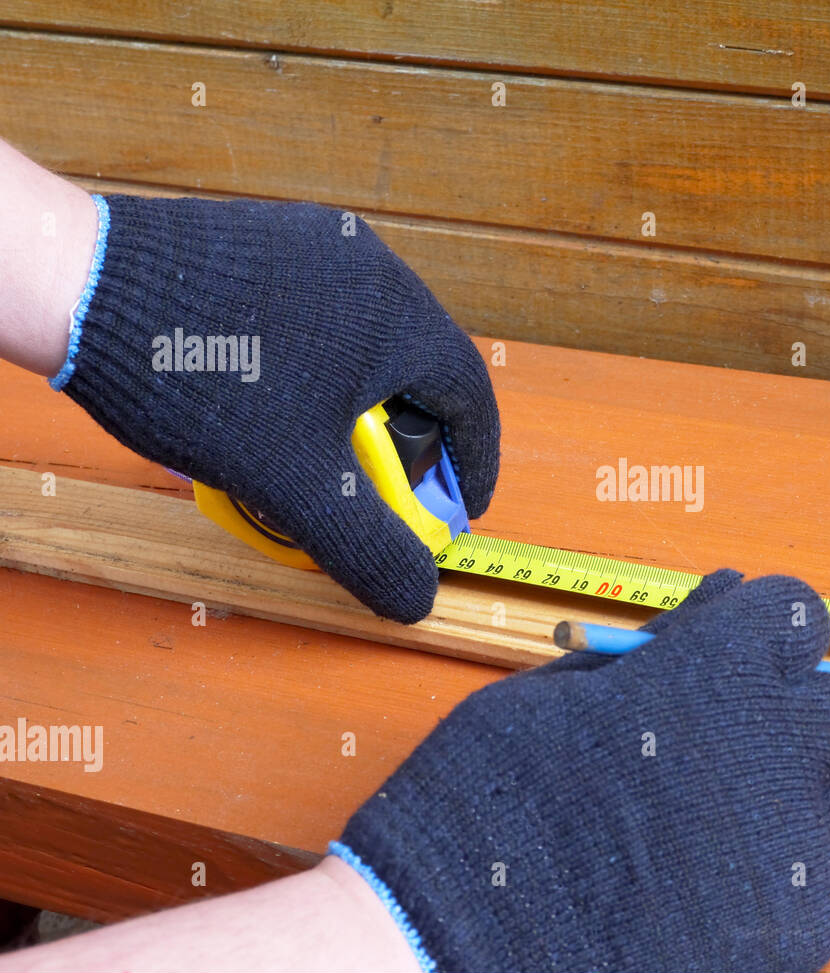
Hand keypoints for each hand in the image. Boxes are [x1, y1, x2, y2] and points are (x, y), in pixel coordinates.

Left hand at [56, 193, 498, 622]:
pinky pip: (323, 318)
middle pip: (424, 371)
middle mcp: (371, 267)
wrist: (79, 286)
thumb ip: (368, 546)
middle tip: (392, 493)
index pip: (473, 398)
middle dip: (417, 442)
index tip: (461, 507)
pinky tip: (278, 407)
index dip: (474, 463)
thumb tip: (418, 596)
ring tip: (326, 457)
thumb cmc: (200, 376)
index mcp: (400, 317)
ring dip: (366, 408)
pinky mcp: (270, 242)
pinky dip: (323, 372)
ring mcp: (318, 243)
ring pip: (371, 344)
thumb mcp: (297, 484)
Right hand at [335, 570, 829, 972]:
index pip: (794, 615)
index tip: (737, 657)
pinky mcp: (800, 926)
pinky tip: (710, 884)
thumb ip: (656, 643)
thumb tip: (722, 594)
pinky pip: (825, 879)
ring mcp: (792, 843)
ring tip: (694, 829)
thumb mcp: (555, 693)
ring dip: (781, 802)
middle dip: (786, 718)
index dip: (765, 633)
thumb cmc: (488, 801)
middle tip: (716, 749)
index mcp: (710, 672)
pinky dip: (781, 879)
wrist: (454, 938)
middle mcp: (771, 748)